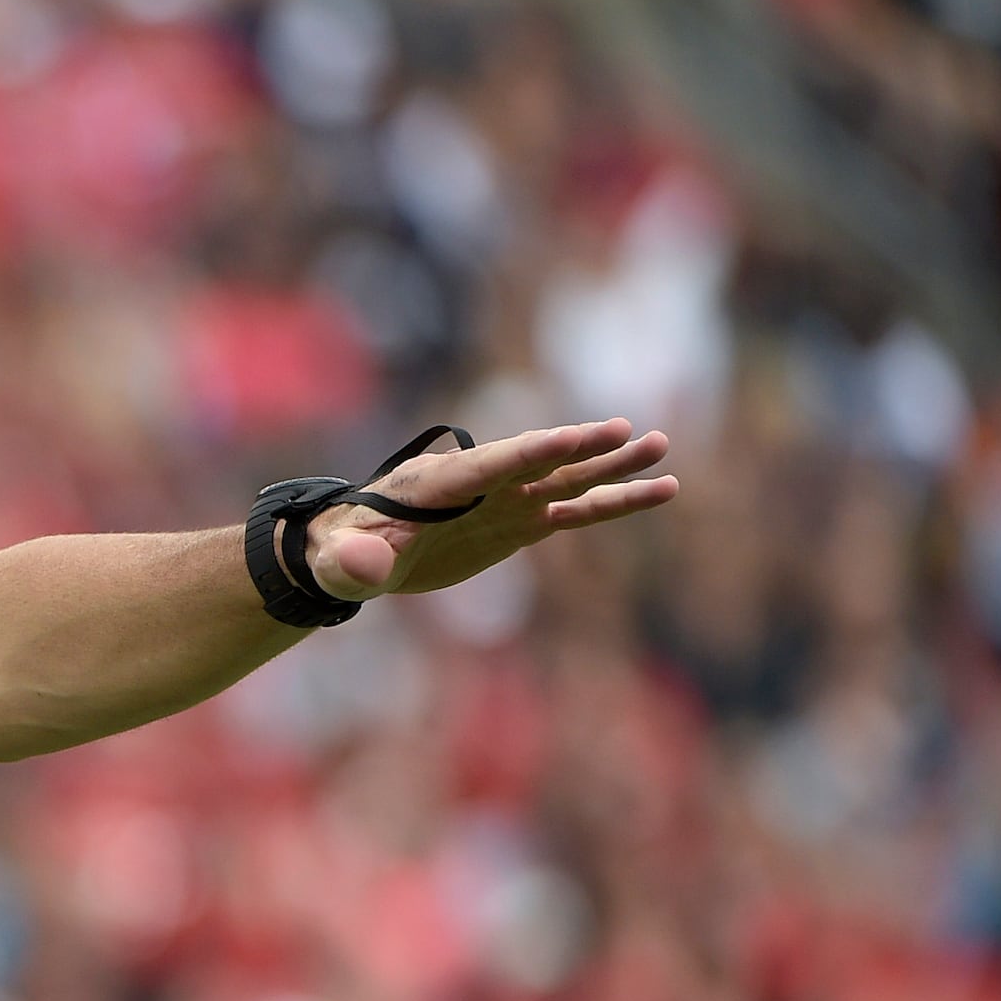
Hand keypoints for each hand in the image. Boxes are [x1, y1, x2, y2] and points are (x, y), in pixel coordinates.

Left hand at [305, 417, 676, 600]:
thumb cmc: (338, 551)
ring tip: (663, 448)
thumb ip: (351, 562)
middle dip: (578, 448)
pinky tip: (659, 491)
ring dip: (613, 466)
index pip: (487, 466)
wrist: (352, 552)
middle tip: (627, 430)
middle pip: (537, 461)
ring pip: (568, 480)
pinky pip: (576, 510)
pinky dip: (614, 502)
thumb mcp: (337, 560)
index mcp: (436, 483)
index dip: (527, 453)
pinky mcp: (519, 522)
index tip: (569, 437)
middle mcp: (479, 482)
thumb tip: (364, 569)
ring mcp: (505, 500)